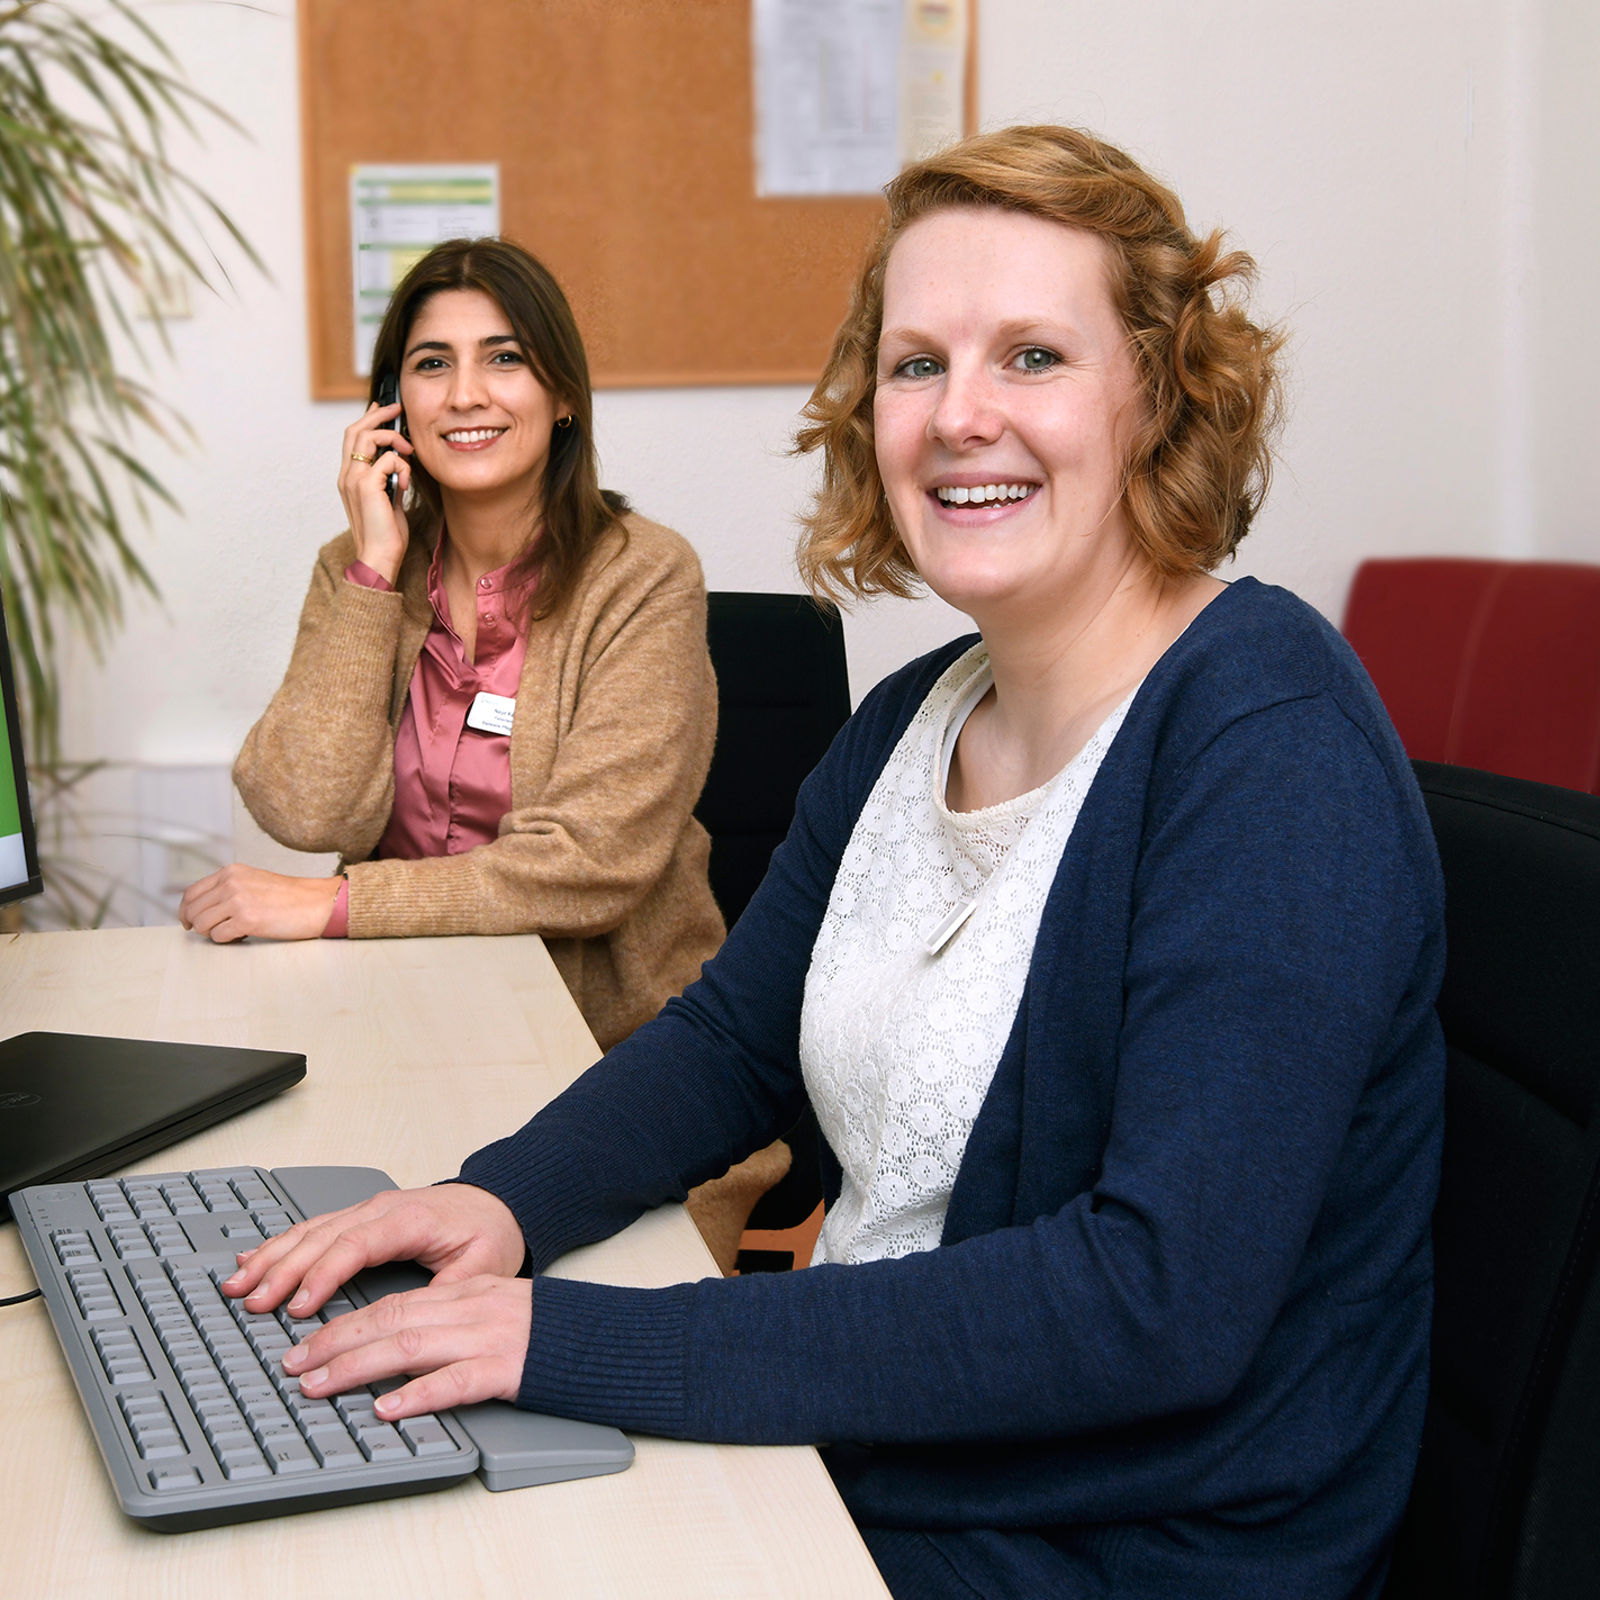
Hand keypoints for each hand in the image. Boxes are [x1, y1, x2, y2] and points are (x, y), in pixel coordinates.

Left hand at [178, 865, 341, 941]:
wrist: (317, 903)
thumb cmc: (290, 896)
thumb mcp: (254, 880)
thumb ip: (229, 888)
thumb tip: (204, 909)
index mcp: (231, 872)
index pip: (192, 892)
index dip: (186, 910)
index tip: (188, 921)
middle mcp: (231, 883)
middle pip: (193, 910)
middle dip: (199, 925)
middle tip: (212, 932)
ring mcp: (237, 901)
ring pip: (202, 924)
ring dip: (214, 933)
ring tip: (234, 931)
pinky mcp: (246, 920)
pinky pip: (218, 936)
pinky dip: (228, 940)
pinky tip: (244, 935)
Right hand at [221, 1182, 525, 1319]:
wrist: (499, 1203)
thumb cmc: (490, 1233)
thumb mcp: (483, 1266)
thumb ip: (448, 1292)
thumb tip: (416, 1322)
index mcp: (410, 1219)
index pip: (355, 1245)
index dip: (323, 1274)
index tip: (299, 1306)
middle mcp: (382, 1209)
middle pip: (322, 1237)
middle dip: (282, 1270)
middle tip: (251, 1301)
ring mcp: (369, 1210)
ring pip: (310, 1229)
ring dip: (271, 1256)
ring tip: (238, 1284)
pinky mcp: (362, 1216)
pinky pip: (314, 1227)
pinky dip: (281, 1243)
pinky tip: (254, 1258)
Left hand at [283, 1274, 531, 1418]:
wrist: (603, 1334)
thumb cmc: (548, 1328)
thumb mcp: (494, 1308)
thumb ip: (448, 1318)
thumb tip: (392, 1343)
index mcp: (464, 1292)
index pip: (391, 1301)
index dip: (342, 1322)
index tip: (305, 1342)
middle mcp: (469, 1308)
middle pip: (389, 1319)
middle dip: (334, 1342)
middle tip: (294, 1366)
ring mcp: (487, 1336)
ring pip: (409, 1345)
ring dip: (357, 1366)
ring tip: (320, 1386)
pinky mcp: (507, 1367)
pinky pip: (454, 1381)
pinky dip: (416, 1394)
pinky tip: (389, 1407)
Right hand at [338, 399, 412, 582]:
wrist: (379, 556)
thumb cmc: (386, 533)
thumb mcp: (388, 499)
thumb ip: (389, 479)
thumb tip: (400, 461)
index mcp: (349, 478)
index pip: (353, 438)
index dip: (367, 419)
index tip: (383, 408)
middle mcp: (347, 475)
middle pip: (356, 430)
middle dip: (378, 415)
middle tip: (398, 409)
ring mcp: (354, 479)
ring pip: (368, 438)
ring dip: (392, 438)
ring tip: (409, 451)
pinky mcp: (367, 486)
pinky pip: (388, 459)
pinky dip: (402, 466)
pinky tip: (406, 483)